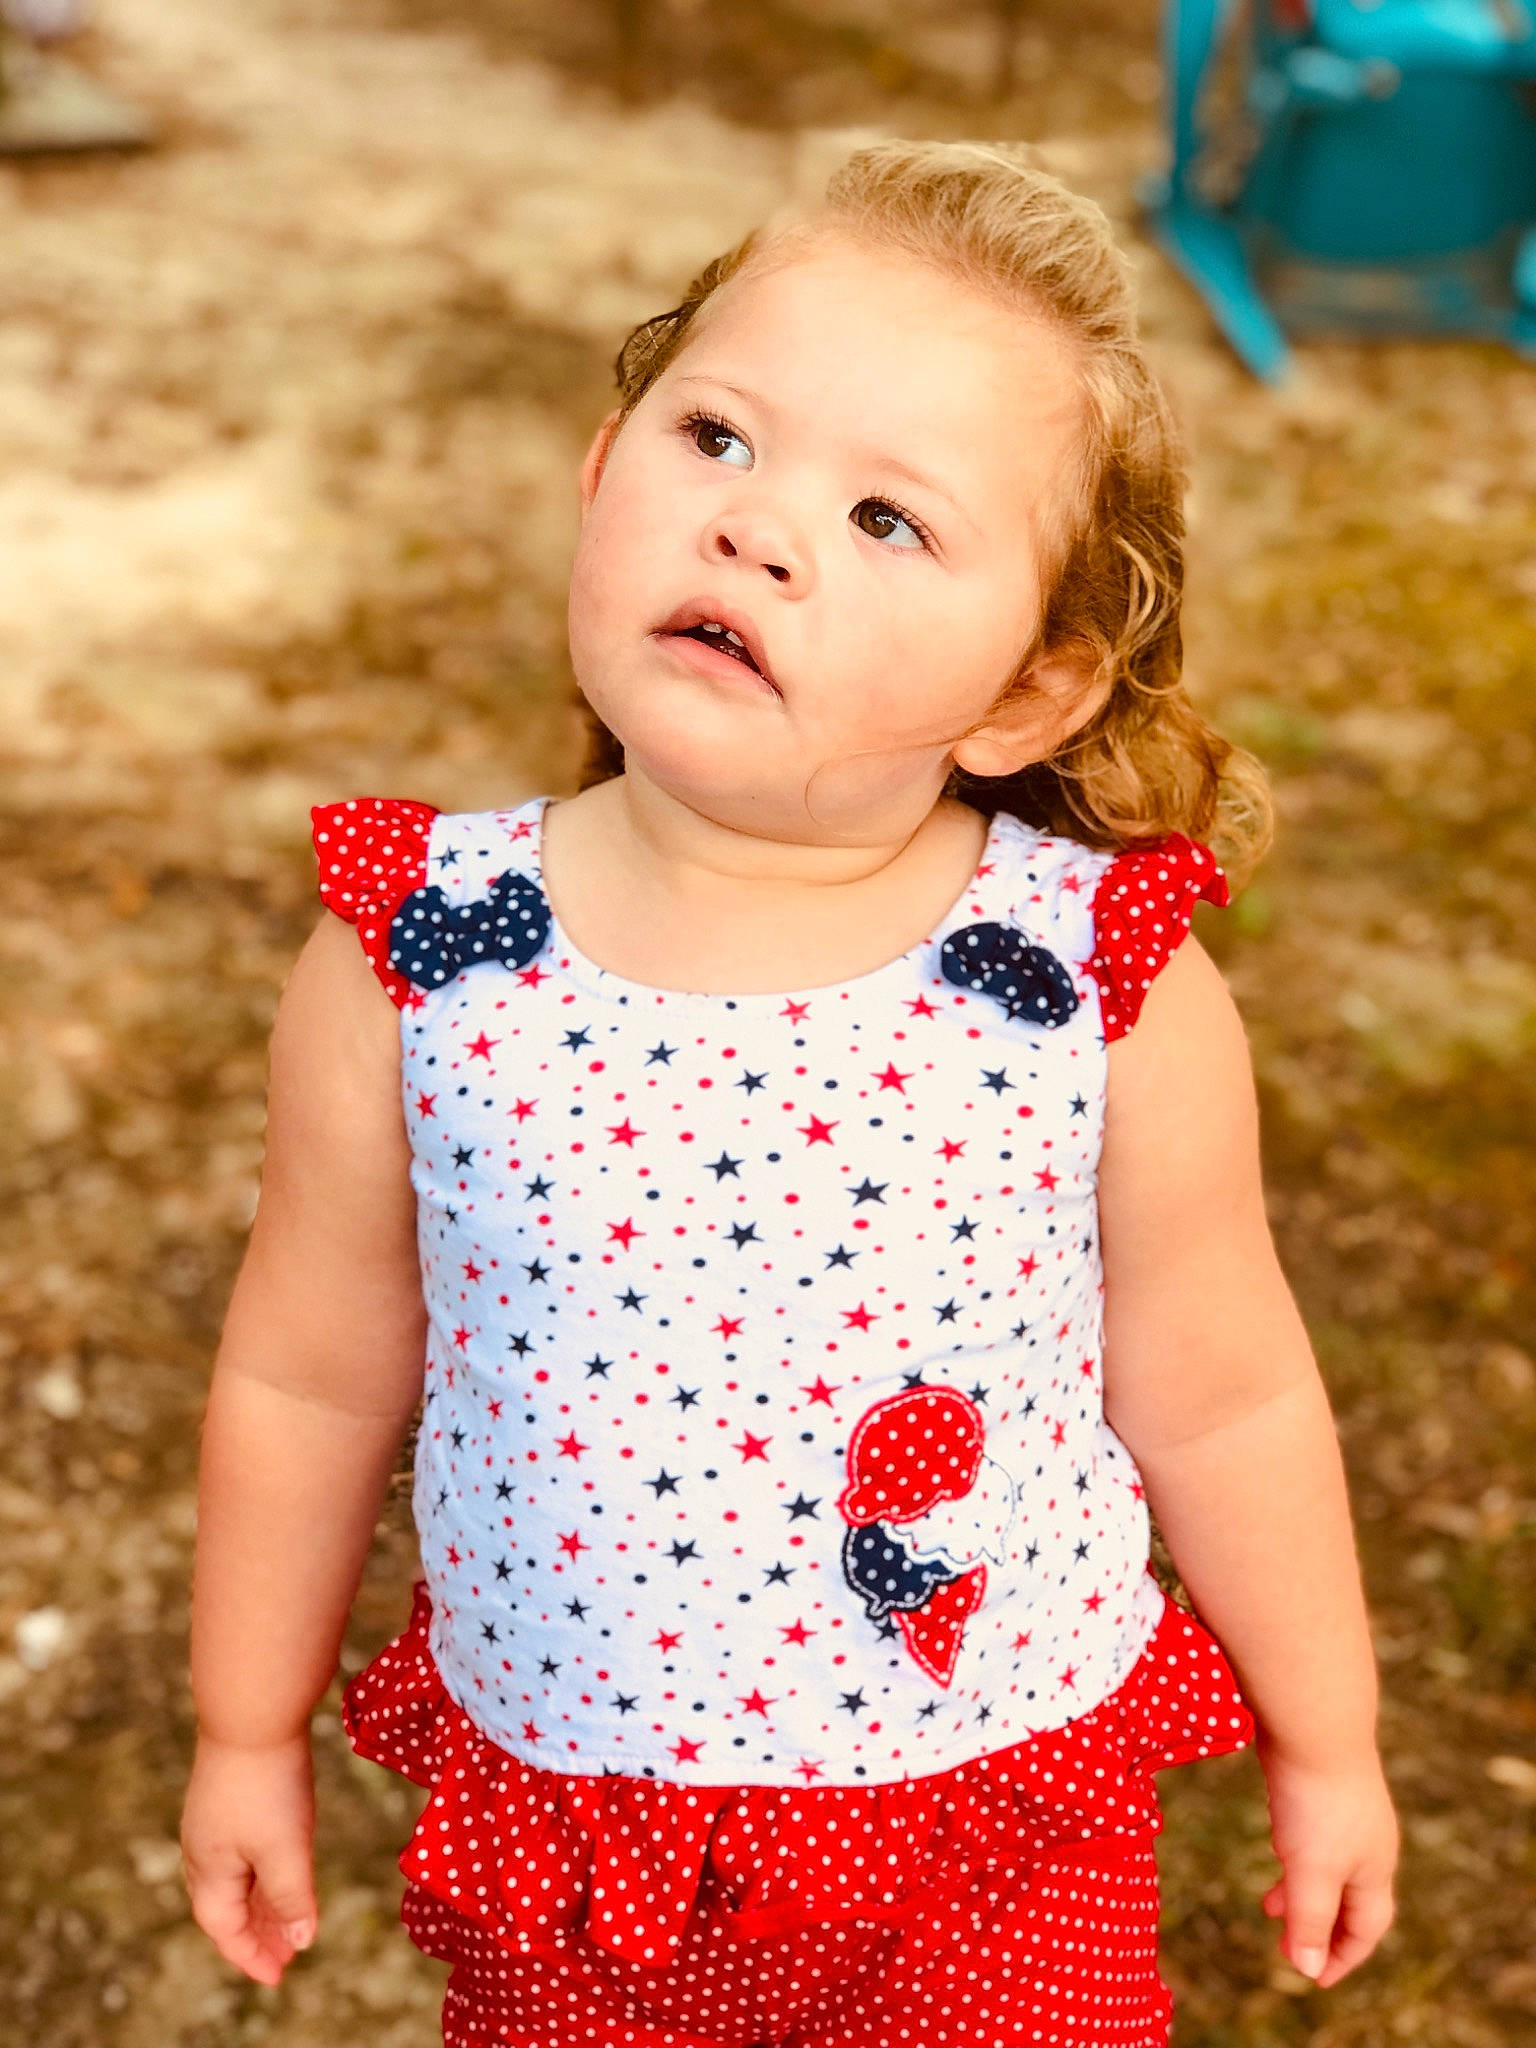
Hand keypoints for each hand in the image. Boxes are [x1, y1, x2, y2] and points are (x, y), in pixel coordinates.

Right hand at [180, 1731, 317, 1986]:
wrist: (252, 1711)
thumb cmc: (266, 1784)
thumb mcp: (285, 1849)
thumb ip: (292, 1899)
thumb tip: (300, 1941)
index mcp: (209, 1868)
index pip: (225, 1928)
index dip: (251, 1955)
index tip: (277, 1976)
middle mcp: (204, 1848)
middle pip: (227, 1906)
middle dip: (257, 1934)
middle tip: (286, 1956)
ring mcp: (215, 1819)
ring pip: (237, 1877)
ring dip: (262, 1903)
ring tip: (289, 1924)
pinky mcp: (231, 1794)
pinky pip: (244, 1849)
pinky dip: (264, 1870)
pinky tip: (283, 1869)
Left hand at [1257, 1738, 1397, 1987]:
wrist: (1315, 1724)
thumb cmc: (1317, 1803)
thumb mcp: (1311, 1871)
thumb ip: (1310, 1920)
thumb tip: (1305, 1970)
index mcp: (1374, 1870)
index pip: (1366, 1928)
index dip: (1342, 1956)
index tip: (1315, 1978)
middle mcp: (1368, 1843)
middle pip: (1348, 1900)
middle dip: (1318, 1927)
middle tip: (1285, 1948)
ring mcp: (1348, 1812)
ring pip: (1327, 1866)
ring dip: (1301, 1891)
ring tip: (1269, 1904)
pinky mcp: (1324, 1787)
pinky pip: (1314, 1836)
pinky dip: (1296, 1855)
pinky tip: (1276, 1846)